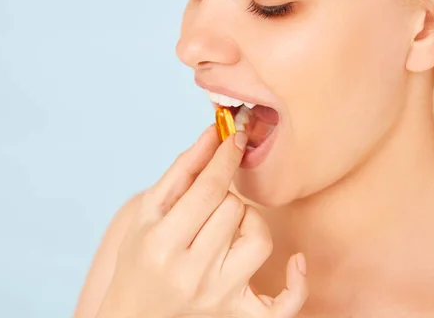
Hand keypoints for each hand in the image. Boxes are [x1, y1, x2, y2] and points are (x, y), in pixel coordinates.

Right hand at [96, 125, 307, 317]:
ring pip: (259, 239)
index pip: (208, 189)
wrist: (135, 315)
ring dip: (249, 222)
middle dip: (224, 195)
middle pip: (233, 209)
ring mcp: (219, 298)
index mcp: (162, 244)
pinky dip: (297, 284)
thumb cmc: (141, 258)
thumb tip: (213, 133)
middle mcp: (192, 274)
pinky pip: (284, 305)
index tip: (236, 138)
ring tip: (228, 228)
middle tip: (209, 202)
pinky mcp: (238, 317)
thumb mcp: (149, 212)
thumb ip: (182, 171)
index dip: (226, 157)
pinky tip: (296, 262)